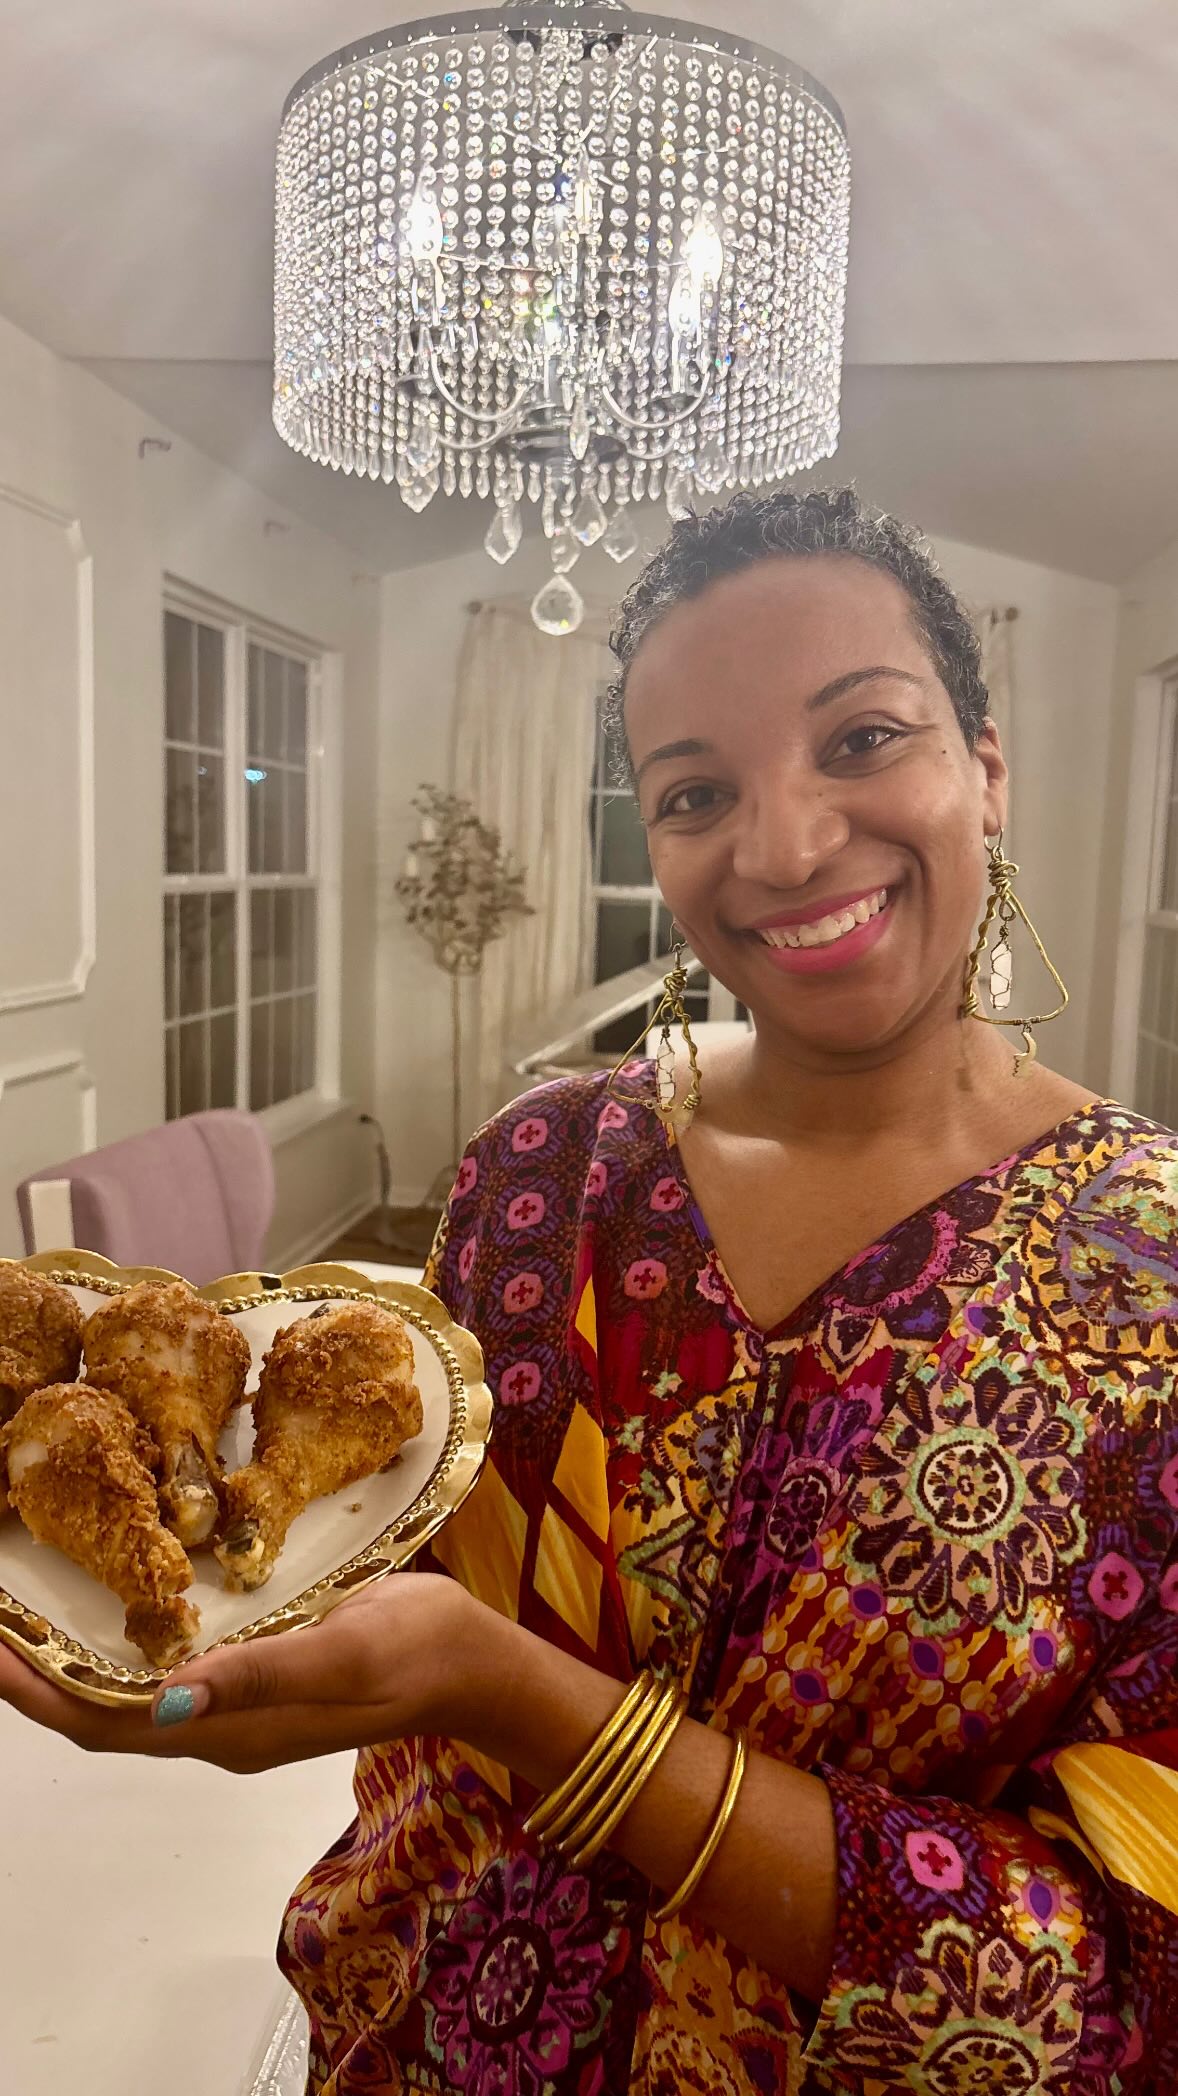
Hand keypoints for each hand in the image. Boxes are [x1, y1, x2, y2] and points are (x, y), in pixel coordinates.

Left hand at [0, 1573, 504, 1773]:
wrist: (474, 1664)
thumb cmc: (413, 1650)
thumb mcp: (342, 1652)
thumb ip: (259, 1673)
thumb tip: (164, 1701)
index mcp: (229, 1732)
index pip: (103, 1725)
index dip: (37, 1694)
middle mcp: (218, 1729)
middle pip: (101, 1716)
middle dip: (37, 1678)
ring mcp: (237, 1708)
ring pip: (128, 1697)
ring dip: (71, 1663)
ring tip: (27, 1613)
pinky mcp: (258, 1678)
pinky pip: (166, 1674)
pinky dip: (122, 1646)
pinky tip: (116, 1603)